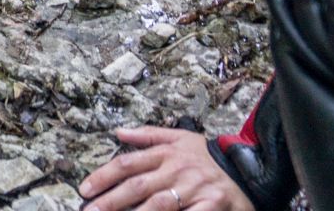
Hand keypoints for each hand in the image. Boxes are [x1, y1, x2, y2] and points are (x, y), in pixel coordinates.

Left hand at [79, 127, 252, 210]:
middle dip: (111, 200)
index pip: (128, 163)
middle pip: (137, 186)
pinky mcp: (212, 205)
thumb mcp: (180, 138)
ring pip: (159, 203)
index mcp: (166, 153)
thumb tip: (119, 131)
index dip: (103, 176)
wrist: (248, 169)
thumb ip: (148, 135)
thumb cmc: (207, 157)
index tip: (85, 190)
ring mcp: (195, 188)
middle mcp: (177, 170)